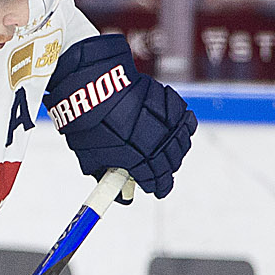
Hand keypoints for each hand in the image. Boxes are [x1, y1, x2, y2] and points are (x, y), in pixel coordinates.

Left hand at [44, 34, 195, 198]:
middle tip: (157, 170)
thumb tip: (112, 187)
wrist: (96, 84)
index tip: (157, 190)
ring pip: (182, 143)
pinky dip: (182, 128)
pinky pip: (185, 120)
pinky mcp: (171, 104)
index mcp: (139, 160)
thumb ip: (103, 173)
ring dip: (175, 151)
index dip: (159, 188)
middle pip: (172, 164)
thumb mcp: (88, 156)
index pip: (159, 182)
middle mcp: (158, 143)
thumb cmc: (89, 121)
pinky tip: (174, 129)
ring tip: (164, 150)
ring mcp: (167, 122)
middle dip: (165, 170)